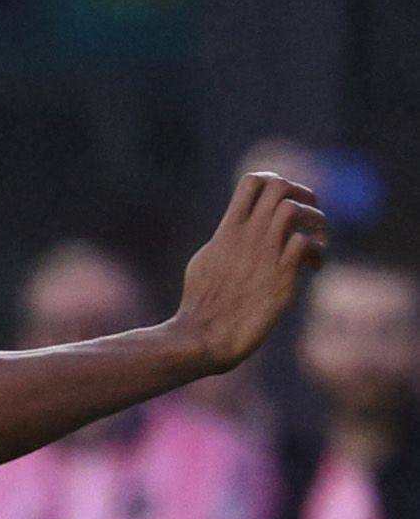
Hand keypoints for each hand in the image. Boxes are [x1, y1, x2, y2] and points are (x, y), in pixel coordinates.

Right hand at [167, 171, 326, 376]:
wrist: (204, 336)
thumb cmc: (201, 305)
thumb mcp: (205, 261)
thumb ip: (224, 240)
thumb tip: (234, 229)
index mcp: (226, 231)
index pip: (253, 182)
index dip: (276, 182)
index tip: (283, 200)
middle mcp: (246, 236)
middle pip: (279, 186)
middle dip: (302, 193)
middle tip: (308, 214)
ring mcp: (263, 255)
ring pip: (294, 209)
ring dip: (315, 220)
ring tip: (318, 240)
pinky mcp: (280, 277)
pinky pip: (307, 244)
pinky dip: (318, 252)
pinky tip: (314, 268)